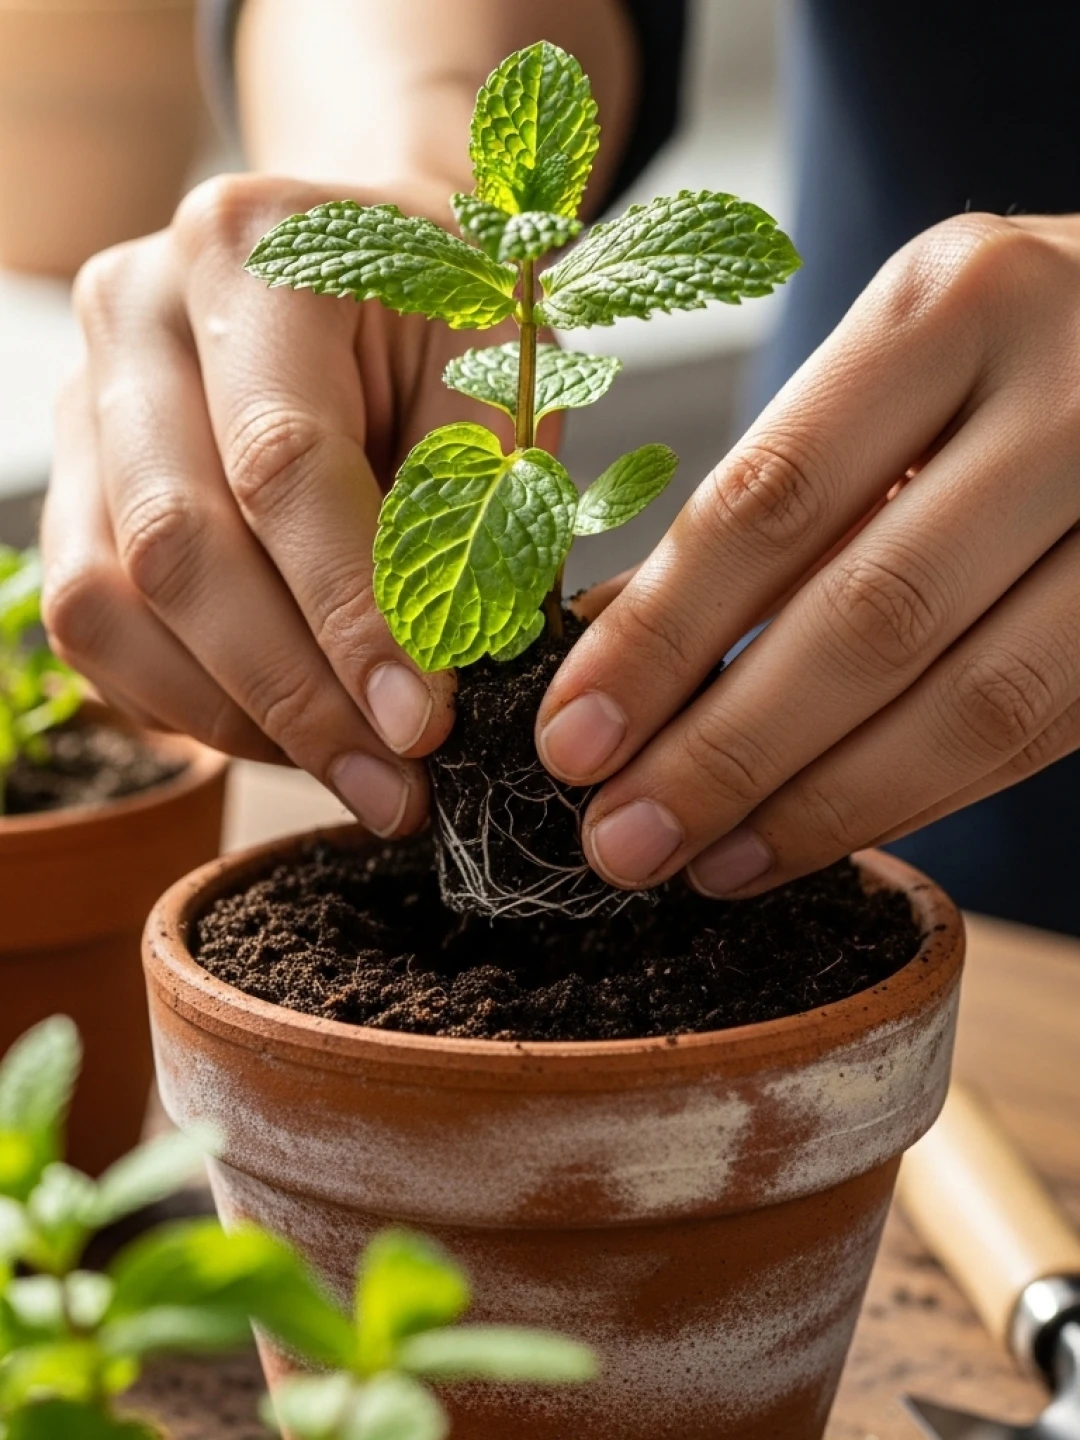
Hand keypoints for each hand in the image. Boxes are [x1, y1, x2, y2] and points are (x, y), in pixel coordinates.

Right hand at [41, 173, 516, 836]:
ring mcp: (86, 398)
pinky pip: (93, 624)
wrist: (362, 266)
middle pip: (177, 542)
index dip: (352, 611)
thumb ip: (475, 502)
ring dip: (235, 714)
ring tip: (352, 772)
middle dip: (292, 692)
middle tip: (392, 785)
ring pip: (110, 599)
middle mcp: (140, 314)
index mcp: (258, 251)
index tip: (420, 724)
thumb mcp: (501, 377)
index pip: (284, 461)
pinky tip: (283, 730)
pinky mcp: (73, 482)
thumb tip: (448, 673)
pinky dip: (185, 700)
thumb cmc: (446, 321)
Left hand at [537, 212, 1079, 895]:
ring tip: (708, 863)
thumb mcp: (890, 371)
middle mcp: (1070, 395)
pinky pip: (1040, 733)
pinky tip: (819, 834)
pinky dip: (916, 799)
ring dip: (821, 806)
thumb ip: (772, 498)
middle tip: (620, 838)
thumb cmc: (1014, 353)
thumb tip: (611, 646)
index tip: (571, 739)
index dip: (662, 638)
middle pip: (870, 616)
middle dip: (727, 751)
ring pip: (973, 699)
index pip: (771, 499)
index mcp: (954, 306)